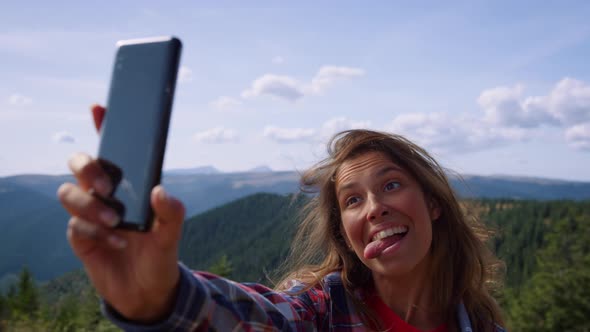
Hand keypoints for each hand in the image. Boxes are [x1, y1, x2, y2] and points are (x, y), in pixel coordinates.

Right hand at [57, 105, 184, 321]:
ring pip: (68, 192)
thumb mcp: (173, 233)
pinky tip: (117, 242)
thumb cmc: (160, 253)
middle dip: (87, 167)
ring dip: (91, 205)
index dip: (104, 128)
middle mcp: (105, 194)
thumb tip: (158, 190)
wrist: (147, 291)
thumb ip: (172, 211)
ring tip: (118, 221)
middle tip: (107, 185)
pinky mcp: (80, 237)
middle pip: (79, 164)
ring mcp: (89, 214)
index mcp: (128, 185)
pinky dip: (95, 232)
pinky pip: (75, 225)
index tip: (99, 107)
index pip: (113, 152)